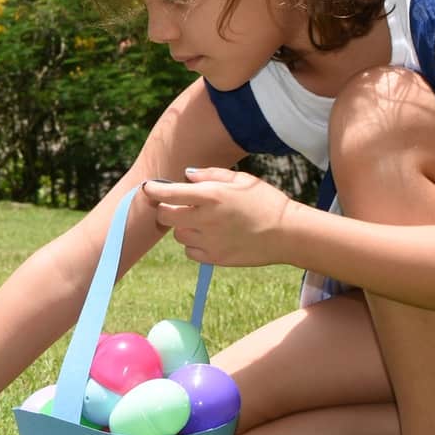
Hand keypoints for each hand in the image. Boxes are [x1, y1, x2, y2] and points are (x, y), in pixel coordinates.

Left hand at [145, 167, 292, 266]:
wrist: (287, 234)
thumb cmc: (265, 201)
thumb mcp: (241, 180)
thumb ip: (211, 175)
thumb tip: (187, 176)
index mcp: (211, 197)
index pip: (169, 193)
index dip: (154, 190)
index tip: (148, 188)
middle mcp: (205, 220)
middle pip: (165, 216)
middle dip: (166, 209)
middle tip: (176, 206)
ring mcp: (209, 241)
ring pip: (178, 235)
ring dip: (183, 227)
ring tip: (203, 222)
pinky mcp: (214, 258)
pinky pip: (190, 251)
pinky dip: (194, 244)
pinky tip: (210, 237)